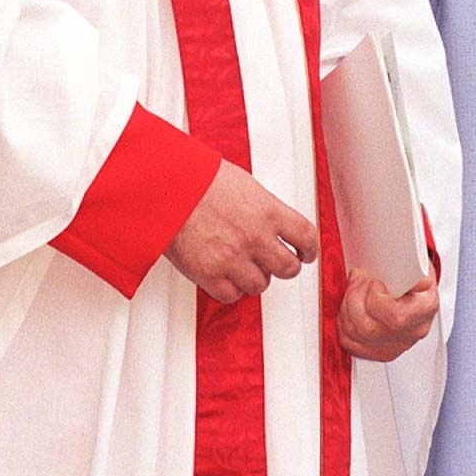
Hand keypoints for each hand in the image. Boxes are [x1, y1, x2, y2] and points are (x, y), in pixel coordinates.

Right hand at [166, 159, 317, 303]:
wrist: (166, 189)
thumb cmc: (197, 179)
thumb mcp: (243, 184)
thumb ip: (262, 206)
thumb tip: (271, 218)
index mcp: (268, 212)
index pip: (306, 237)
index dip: (309, 249)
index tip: (307, 253)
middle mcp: (256, 238)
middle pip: (288, 268)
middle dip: (285, 267)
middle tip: (278, 264)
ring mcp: (234, 259)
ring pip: (261, 285)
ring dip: (255, 278)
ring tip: (244, 266)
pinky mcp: (210, 275)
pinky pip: (232, 295)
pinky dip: (231, 289)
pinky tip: (225, 276)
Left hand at [337, 269, 438, 363]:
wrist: (417, 287)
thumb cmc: (414, 273)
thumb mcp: (416, 261)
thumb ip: (407, 263)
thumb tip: (401, 263)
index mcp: (425, 308)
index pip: (395, 318)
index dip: (375, 299)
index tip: (374, 282)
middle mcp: (413, 331)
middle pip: (369, 329)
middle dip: (354, 299)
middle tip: (359, 280)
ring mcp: (397, 345)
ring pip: (356, 335)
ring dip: (346, 308)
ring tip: (353, 289)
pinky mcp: (382, 351)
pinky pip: (350, 343)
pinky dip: (343, 323)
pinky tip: (349, 307)